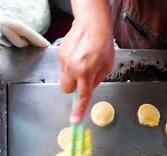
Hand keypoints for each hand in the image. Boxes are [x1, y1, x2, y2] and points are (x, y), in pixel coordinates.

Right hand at [58, 1, 113, 123]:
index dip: (78, 110)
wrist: (92, 23)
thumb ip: (96, 80)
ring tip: (84, 62)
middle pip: (67, 90)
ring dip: (73, 76)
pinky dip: (71, 66)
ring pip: (65, 78)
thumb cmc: (103, 43)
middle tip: (84, 80)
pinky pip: (64, 67)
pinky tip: (79, 56)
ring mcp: (64, 60)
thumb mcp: (107, 66)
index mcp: (86, 72)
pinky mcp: (60, 54)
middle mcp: (72, 67)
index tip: (74, 120)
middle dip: (74, 88)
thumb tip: (88, 89)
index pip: (82, 96)